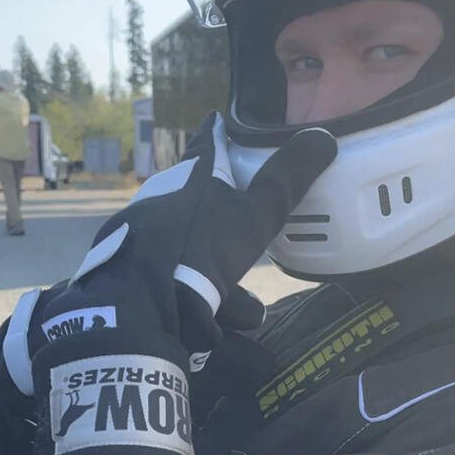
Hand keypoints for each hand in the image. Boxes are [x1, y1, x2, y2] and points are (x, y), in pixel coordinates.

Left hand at [26, 113, 336, 454]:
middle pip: (198, 194)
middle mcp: (162, 196)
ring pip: (189, 245)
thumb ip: (286, 182)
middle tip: (249, 228)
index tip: (230, 130)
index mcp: (190, 176)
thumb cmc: (201, 246)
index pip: (209, 141)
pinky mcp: (131, 265)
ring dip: (218, 271)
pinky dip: (196, 295)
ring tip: (247, 308)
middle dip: (227, 215)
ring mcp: (143, 230)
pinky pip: (172, 276)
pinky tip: (215, 324)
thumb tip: (323, 138)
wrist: (138, 298)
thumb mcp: (255, 217)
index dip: (222, 134)